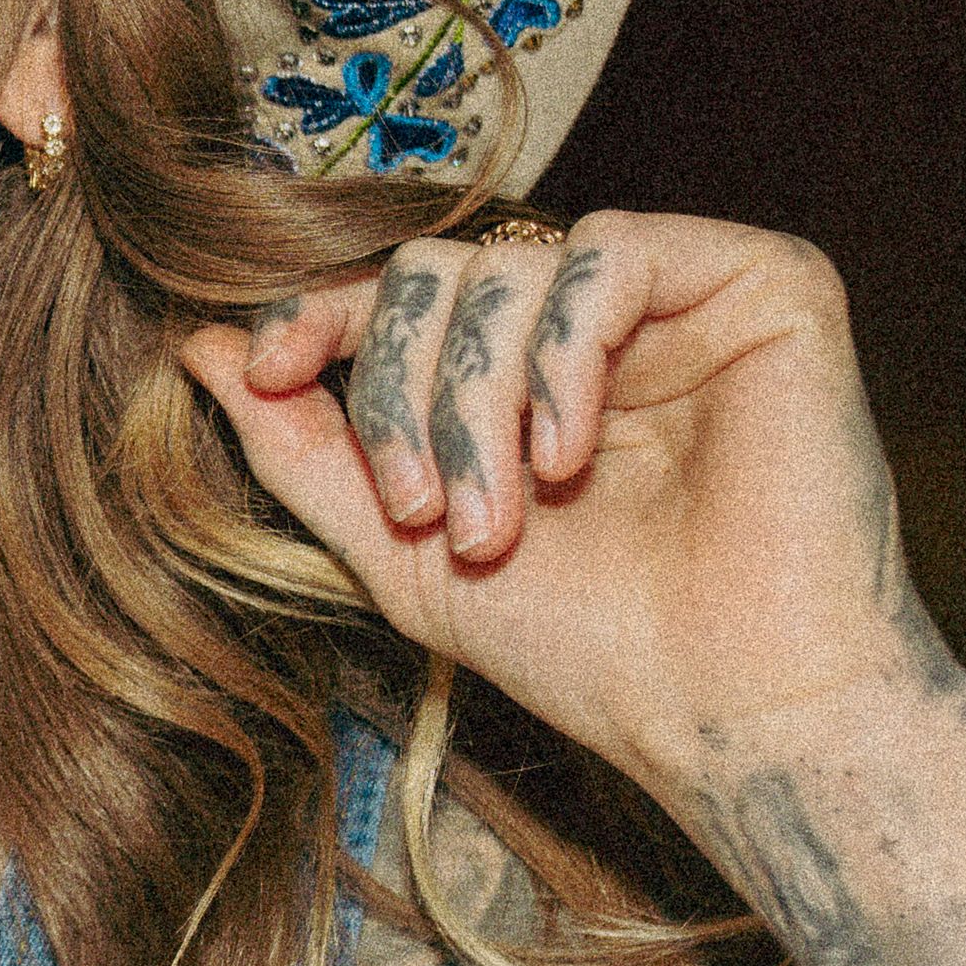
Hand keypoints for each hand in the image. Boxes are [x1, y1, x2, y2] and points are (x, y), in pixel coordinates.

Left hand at [174, 206, 930, 823]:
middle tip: (430, 516)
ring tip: (501, 519)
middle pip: (439, 271)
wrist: (731, 712)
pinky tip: (573, 454)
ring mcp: (688, 297)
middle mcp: (609, 320)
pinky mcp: (767, 282)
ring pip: (509, 263)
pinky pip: (610, 253)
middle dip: (404, 392)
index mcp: (531, 372)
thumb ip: (307, 448)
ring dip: (474, 400)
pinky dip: (562, 354)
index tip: (265, 370)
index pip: (404, 297)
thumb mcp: (404, 550)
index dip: (323, 316)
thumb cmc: (590, 649)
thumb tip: (198, 350)